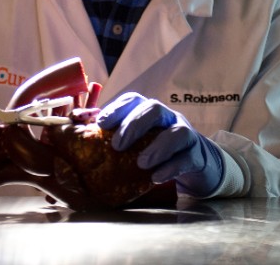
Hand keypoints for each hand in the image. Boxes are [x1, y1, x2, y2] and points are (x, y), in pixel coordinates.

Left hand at [97, 93, 224, 197]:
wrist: (196, 165)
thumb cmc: (158, 152)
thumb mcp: (138, 144)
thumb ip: (116, 141)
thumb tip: (82, 139)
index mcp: (150, 113)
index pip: (134, 100)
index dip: (117, 108)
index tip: (101, 123)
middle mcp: (168, 119)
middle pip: (154, 109)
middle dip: (134, 125)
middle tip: (117, 145)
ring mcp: (186, 136)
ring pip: (177, 133)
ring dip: (158, 147)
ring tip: (141, 163)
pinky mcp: (197, 156)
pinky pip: (187, 158)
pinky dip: (171, 167)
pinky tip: (156, 178)